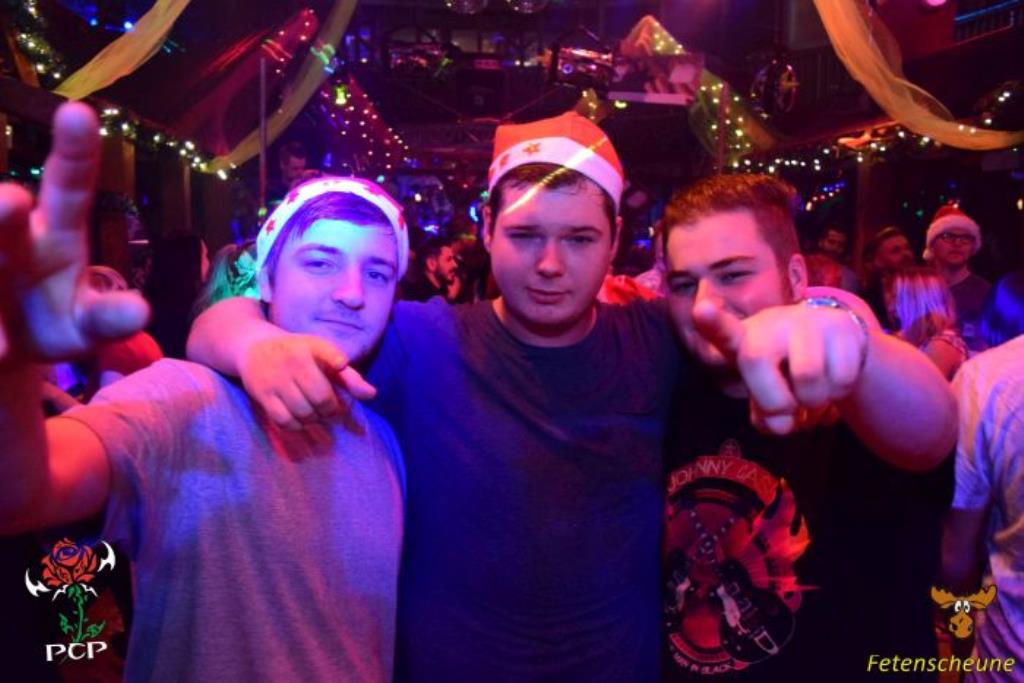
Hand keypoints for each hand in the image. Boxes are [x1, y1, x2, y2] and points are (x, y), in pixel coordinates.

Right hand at [0, 102, 147, 362]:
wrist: (8, 351)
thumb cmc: (59, 319)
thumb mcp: (90, 323)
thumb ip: (111, 317)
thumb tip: (139, 312)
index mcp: (56, 231)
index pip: (69, 185)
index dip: (74, 151)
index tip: (79, 113)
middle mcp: (13, 237)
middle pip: (5, 216)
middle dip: (2, 209)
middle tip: (11, 201)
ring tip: (1, 276)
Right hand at [237, 333, 376, 430]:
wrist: (255, 347)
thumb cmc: (298, 354)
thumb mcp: (323, 357)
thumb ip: (348, 377)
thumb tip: (371, 395)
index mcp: (312, 347)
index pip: (326, 352)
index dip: (335, 359)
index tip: (341, 364)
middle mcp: (292, 361)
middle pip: (320, 397)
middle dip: (330, 410)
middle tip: (331, 410)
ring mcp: (275, 378)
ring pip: (303, 412)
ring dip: (314, 419)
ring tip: (315, 413)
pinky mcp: (262, 394)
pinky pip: (284, 420)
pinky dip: (296, 426)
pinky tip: (300, 419)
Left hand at [693, 300, 865, 433]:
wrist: (832, 345)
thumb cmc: (786, 375)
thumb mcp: (767, 396)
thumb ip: (766, 417)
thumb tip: (781, 423)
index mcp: (743, 341)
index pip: (723, 332)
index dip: (712, 322)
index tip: (702, 310)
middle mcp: (770, 324)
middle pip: (756, 360)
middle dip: (775, 402)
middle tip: (789, 406)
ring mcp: (807, 321)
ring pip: (808, 376)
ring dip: (814, 402)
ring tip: (812, 392)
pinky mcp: (842, 326)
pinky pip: (842, 376)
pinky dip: (840, 392)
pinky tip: (834, 379)